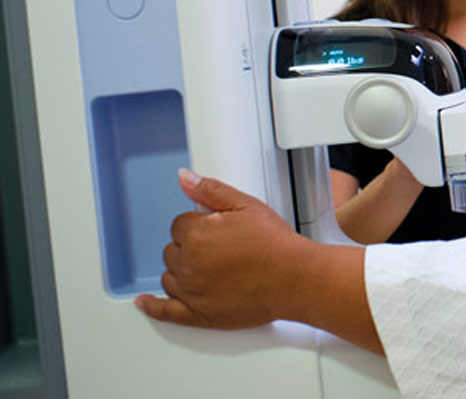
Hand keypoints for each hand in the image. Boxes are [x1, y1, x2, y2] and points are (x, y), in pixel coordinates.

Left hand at [135, 168, 310, 328]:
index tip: (217, 229)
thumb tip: (184, 178)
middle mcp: (188, 264)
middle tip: (220, 247)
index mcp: (195, 235)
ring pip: (170, 276)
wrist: (294, 278)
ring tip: (210, 267)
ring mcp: (191, 292)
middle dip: (191, 246)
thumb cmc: (275, 244)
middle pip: (173, 250)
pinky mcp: (197, 315)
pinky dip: (151, 307)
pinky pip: (164, 311)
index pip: (180, 224)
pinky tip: (144, 303)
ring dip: (182, 270)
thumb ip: (211, 190)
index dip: (199, 225)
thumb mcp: (246, 205)